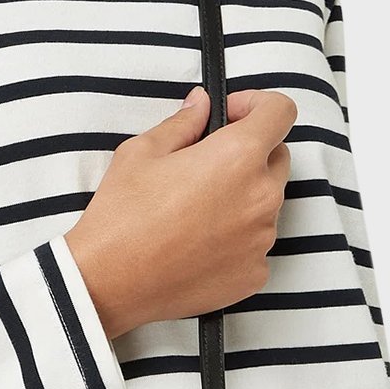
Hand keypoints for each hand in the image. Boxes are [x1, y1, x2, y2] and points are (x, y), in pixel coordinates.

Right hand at [64, 85, 297, 339]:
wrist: (109, 284)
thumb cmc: (121, 217)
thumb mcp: (142, 152)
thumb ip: (183, 123)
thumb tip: (201, 105)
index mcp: (238, 156)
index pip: (280, 112)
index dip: (256, 105)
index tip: (230, 116)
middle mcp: (261, 197)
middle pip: (277, 159)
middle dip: (249, 153)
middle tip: (206, 165)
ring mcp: (261, 239)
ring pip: (266, 204)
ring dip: (242, 197)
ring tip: (195, 211)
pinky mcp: (254, 273)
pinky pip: (255, 244)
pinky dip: (235, 238)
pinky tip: (197, 242)